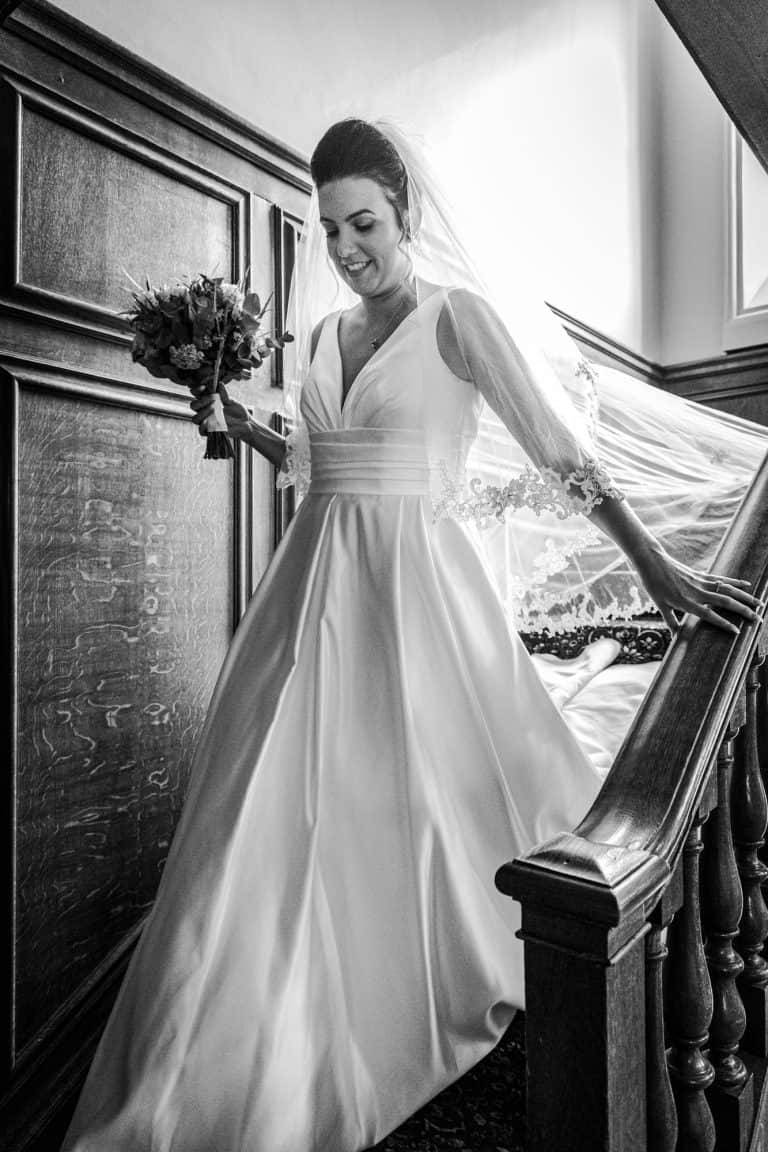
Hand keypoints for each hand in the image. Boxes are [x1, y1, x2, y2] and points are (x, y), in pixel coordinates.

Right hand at [189, 382, 252, 442]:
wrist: (245, 424)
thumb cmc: (238, 411)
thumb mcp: (232, 402)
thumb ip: (224, 394)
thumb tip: (219, 384)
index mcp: (208, 402)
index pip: (196, 395)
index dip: (196, 390)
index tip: (203, 387)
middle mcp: (205, 411)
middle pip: (193, 406)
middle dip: (200, 402)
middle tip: (212, 400)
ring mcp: (207, 422)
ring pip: (195, 419)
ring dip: (203, 413)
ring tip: (214, 409)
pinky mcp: (211, 432)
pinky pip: (201, 431)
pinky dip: (203, 426)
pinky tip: (209, 422)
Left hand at [637, 547, 762, 634]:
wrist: (653, 561)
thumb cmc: (654, 585)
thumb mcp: (659, 605)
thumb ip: (670, 621)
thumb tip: (675, 638)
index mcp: (686, 602)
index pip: (709, 615)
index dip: (723, 623)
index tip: (737, 631)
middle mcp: (697, 592)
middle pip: (725, 602)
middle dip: (743, 611)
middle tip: (757, 620)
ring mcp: (701, 582)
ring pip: (728, 590)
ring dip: (745, 597)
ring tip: (760, 604)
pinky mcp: (702, 575)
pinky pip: (722, 580)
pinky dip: (736, 583)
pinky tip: (747, 586)